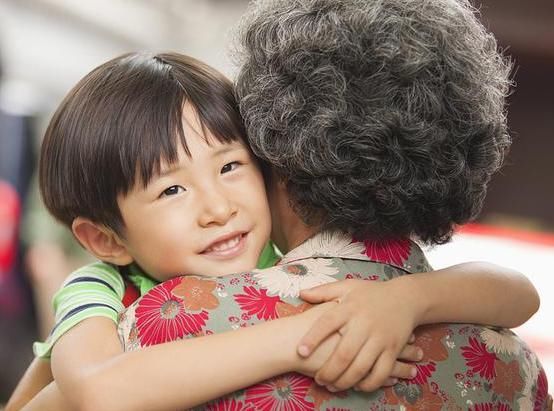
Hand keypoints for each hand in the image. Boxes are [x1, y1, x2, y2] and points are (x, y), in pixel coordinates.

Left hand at [297, 278, 422, 391]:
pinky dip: (369, 383)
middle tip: (318, 380)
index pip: (327, 323)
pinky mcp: (393, 349)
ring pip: (361, 367)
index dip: (313, 338)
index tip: (301, 351)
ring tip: (332, 386)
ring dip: (345, 381)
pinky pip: (381, 372)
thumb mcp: (348, 286)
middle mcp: (364, 324)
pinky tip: (357, 386)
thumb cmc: (372, 293)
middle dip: (329, 371)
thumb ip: (324, 291)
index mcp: (349, 308)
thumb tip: (301, 293)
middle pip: (344, 353)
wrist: (406, 297)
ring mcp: (380, 338)